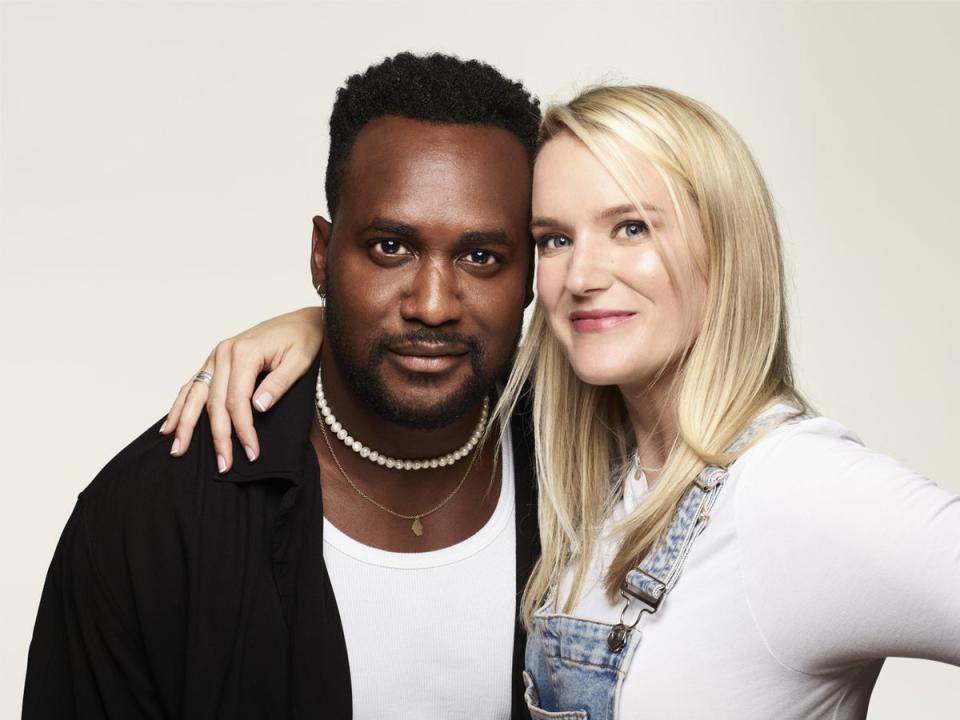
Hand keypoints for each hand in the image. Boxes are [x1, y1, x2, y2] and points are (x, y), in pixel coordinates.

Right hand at [161, 307, 324, 471]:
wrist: (301, 321)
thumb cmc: (303, 339)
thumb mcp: (300, 361)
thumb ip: (278, 384)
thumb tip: (258, 408)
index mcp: (244, 352)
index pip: (237, 400)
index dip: (243, 429)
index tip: (251, 452)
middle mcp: (224, 353)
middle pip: (214, 402)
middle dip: (218, 436)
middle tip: (223, 464)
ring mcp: (216, 356)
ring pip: (195, 394)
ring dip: (185, 424)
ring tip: (178, 450)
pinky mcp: (216, 361)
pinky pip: (194, 385)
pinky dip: (180, 405)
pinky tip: (170, 425)